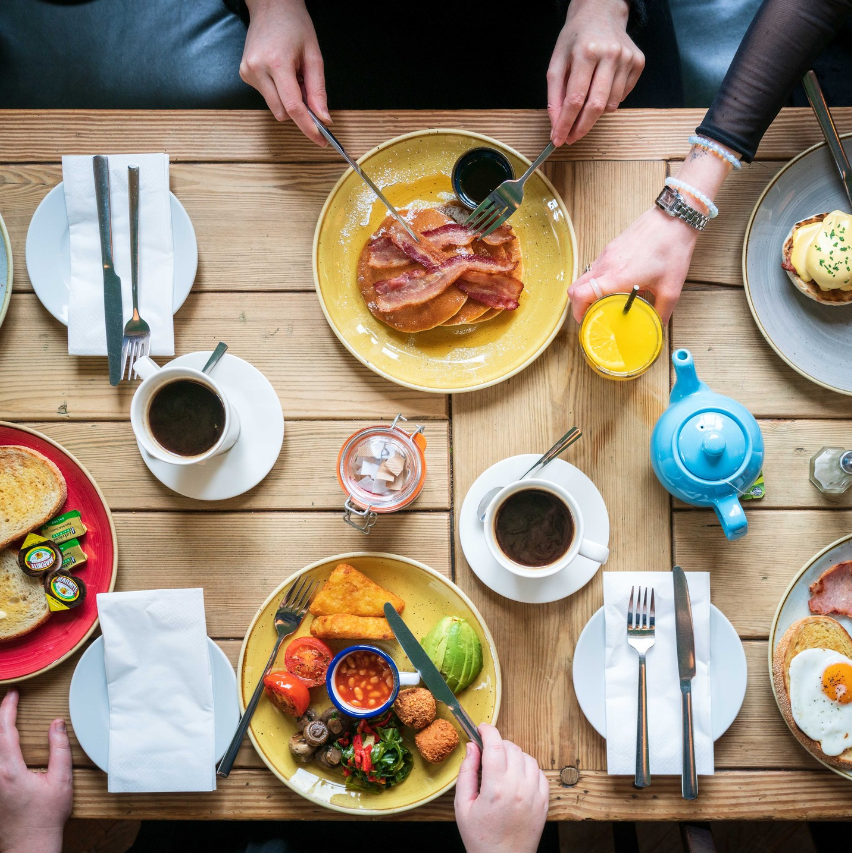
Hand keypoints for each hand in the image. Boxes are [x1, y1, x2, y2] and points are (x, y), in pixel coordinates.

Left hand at [0, 690, 71, 852]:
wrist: (29, 846)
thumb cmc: (46, 818)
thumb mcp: (60, 781)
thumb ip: (59, 749)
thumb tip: (57, 725)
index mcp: (10, 771)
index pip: (5, 731)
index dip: (8, 709)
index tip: (13, 694)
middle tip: (7, 700)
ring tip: (4, 716)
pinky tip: (3, 742)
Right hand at [240, 0, 328, 145]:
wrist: (270, 5)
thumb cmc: (294, 25)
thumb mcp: (314, 56)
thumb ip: (318, 91)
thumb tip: (323, 118)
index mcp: (277, 63)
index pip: (294, 107)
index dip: (309, 128)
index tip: (321, 140)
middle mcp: (258, 70)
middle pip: (283, 112)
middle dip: (299, 111)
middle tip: (308, 90)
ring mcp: (248, 72)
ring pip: (275, 107)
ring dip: (288, 100)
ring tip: (293, 75)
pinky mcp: (245, 74)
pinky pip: (267, 97)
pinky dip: (279, 92)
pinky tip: (281, 73)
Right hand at [454, 725, 548, 852]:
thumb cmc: (481, 839)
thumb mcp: (463, 806)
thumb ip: (466, 773)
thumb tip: (472, 747)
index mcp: (496, 788)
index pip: (495, 746)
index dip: (488, 731)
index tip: (482, 728)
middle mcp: (519, 788)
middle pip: (511, 748)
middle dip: (498, 744)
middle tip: (488, 752)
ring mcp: (534, 795)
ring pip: (527, 757)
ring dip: (514, 755)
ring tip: (502, 766)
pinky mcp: (544, 802)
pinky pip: (539, 772)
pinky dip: (528, 768)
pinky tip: (516, 777)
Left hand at [547, 0, 643, 145]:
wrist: (602, 12)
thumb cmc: (576, 39)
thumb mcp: (557, 62)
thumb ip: (554, 96)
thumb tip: (556, 126)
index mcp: (586, 52)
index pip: (575, 99)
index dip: (566, 124)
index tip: (558, 140)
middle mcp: (610, 55)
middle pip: (596, 106)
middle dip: (581, 127)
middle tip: (571, 137)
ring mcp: (628, 59)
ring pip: (610, 105)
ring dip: (594, 114)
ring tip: (584, 103)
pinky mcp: (638, 63)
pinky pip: (621, 97)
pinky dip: (608, 101)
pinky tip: (601, 86)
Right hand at [568, 207, 697, 323]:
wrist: (674, 218)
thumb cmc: (672, 248)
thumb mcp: (671, 288)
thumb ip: (662, 311)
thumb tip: (657, 325)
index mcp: (617, 277)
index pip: (580, 295)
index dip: (578, 312)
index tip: (587, 322)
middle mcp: (606, 265)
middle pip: (575, 288)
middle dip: (579, 305)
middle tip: (592, 315)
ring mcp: (606, 254)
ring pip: (584, 277)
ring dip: (588, 292)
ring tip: (604, 301)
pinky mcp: (611, 248)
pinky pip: (595, 268)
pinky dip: (597, 280)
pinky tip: (614, 284)